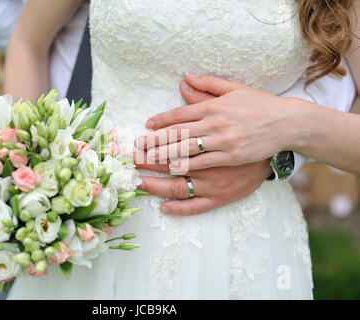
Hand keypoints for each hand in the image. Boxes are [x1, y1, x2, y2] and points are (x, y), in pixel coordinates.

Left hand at [131, 77, 273, 215]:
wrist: (288, 123)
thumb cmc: (260, 105)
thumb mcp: (235, 89)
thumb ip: (208, 84)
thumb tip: (184, 77)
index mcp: (214, 106)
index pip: (180, 113)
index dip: (161, 120)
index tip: (147, 126)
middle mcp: (215, 124)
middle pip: (178, 133)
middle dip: (155, 140)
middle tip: (137, 147)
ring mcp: (223, 142)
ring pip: (187, 150)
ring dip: (164, 155)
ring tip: (147, 160)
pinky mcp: (231, 158)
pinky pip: (204, 165)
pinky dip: (186, 170)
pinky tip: (171, 176)